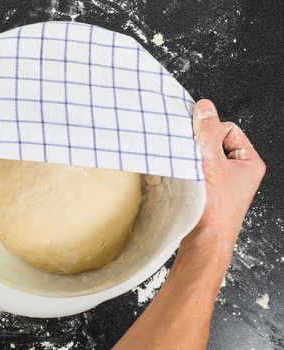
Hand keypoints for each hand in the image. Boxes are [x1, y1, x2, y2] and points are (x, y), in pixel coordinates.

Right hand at [191, 99, 264, 241]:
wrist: (205, 241)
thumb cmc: (216, 210)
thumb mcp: (212, 164)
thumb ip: (207, 133)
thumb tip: (204, 107)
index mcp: (249, 162)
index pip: (228, 129)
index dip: (211, 132)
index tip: (198, 141)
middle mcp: (238, 170)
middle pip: (214, 141)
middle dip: (200, 147)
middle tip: (193, 158)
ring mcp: (224, 181)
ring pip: (204, 156)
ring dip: (192, 160)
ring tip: (190, 171)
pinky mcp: (210, 190)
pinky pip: (197, 169)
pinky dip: (188, 170)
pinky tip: (185, 179)